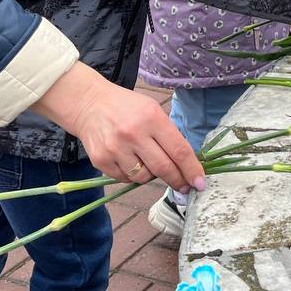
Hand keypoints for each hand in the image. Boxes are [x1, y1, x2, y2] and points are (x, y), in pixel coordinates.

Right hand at [32, 62, 204, 191]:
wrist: (89, 104)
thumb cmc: (126, 107)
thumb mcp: (152, 109)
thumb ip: (168, 133)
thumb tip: (187, 162)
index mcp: (152, 118)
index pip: (179, 150)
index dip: (192, 169)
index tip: (200, 182)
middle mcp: (134, 134)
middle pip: (164, 168)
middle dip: (178, 181)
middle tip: (185, 187)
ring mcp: (115, 149)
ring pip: (144, 178)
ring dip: (153, 176)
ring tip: (149, 163)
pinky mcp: (101, 161)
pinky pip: (126, 179)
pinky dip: (133, 176)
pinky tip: (131, 162)